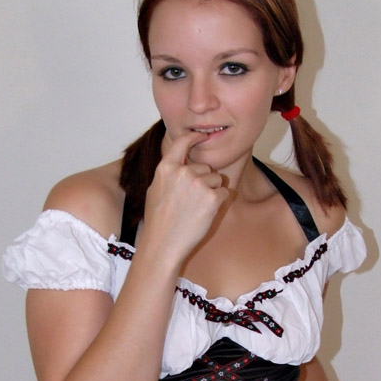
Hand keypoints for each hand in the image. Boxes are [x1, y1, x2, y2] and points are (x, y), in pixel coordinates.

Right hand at [143, 130, 229, 258]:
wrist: (163, 245)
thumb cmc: (158, 222)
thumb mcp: (155, 190)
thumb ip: (169, 174)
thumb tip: (181, 164)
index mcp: (166, 168)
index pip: (182, 143)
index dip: (195, 137)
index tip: (203, 135)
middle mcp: (183, 172)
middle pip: (205, 167)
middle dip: (204, 181)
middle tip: (191, 202)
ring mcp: (198, 184)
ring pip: (217, 179)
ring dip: (212, 191)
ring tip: (196, 209)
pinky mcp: (212, 198)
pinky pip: (225, 192)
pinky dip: (220, 201)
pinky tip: (206, 213)